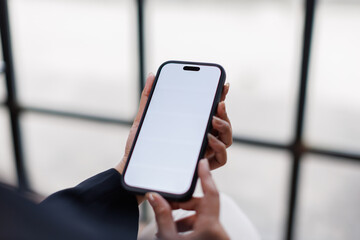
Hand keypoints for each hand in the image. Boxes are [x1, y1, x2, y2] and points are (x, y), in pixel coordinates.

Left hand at [115, 73, 231, 202]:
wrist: (135, 169)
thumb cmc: (143, 145)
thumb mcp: (144, 119)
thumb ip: (149, 98)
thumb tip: (152, 75)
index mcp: (192, 126)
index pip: (211, 110)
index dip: (220, 97)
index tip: (223, 85)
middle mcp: (200, 138)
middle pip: (223, 124)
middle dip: (225, 112)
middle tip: (219, 103)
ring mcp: (203, 152)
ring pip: (227, 139)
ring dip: (225, 127)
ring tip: (213, 120)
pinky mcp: (201, 167)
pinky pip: (221, 159)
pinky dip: (219, 148)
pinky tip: (209, 139)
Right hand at [147, 159, 229, 239]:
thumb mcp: (169, 237)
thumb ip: (162, 216)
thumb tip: (154, 196)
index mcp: (211, 227)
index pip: (211, 193)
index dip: (206, 175)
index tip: (202, 162)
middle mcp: (219, 230)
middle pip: (202, 204)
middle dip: (183, 203)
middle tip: (165, 206)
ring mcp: (218, 236)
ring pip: (202, 215)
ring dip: (184, 216)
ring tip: (166, 225)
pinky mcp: (214, 238)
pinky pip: (203, 225)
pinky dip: (189, 225)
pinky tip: (174, 231)